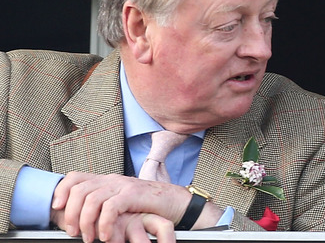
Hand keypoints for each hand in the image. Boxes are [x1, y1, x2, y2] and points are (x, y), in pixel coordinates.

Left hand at [51, 172, 189, 242]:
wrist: (177, 204)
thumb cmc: (149, 207)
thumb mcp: (122, 204)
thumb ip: (104, 206)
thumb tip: (80, 219)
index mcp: (107, 180)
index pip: (75, 177)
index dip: (62, 191)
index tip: (57, 208)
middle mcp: (113, 180)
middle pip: (79, 190)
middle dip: (71, 214)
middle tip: (73, 232)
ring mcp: (123, 186)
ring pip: (91, 199)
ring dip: (86, 222)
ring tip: (90, 238)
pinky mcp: (134, 194)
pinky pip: (110, 208)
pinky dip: (104, 224)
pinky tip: (106, 235)